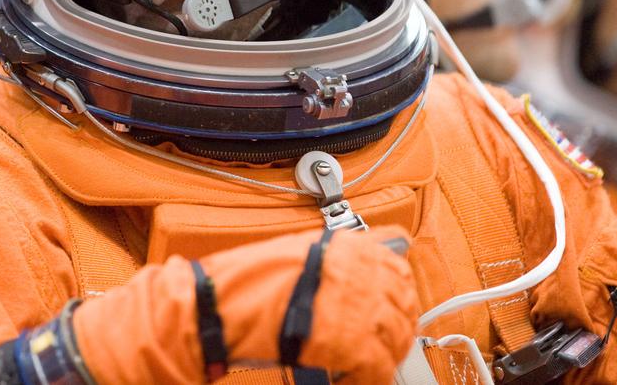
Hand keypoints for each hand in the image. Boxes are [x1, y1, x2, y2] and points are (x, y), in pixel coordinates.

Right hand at [73, 225, 419, 384]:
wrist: (214, 306)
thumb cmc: (245, 281)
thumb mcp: (296, 252)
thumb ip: (336, 257)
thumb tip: (376, 254)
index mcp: (344, 246)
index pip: (399, 268)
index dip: (400, 294)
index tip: (396, 309)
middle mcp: (356, 269)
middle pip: (402, 304)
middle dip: (396, 329)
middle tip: (381, 346)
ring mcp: (355, 304)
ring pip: (395, 338)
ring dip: (385, 355)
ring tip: (365, 367)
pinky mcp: (347, 339)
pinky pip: (376, 367)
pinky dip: (368, 379)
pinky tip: (351, 381)